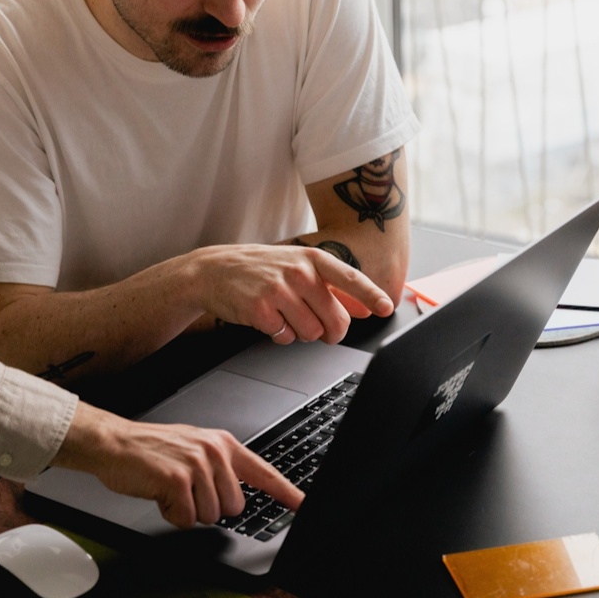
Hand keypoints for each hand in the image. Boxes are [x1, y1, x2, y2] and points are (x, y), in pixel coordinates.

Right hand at [52, 403, 303, 528]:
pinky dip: (170, 514)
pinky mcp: (177, 479)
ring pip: (210, 516)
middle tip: (184, 490)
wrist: (114, 443)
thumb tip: (236, 496)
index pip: (264, 473)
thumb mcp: (193, 450)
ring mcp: (197, 464)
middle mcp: (214, 452)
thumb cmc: (151, 451)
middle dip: (207, 508)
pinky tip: (159, 494)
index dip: (286, 493)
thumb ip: (219, 468)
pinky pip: (186, 519)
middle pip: (233, 507)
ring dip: (186, 511)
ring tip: (169, 489)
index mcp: (223, 444)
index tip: (303, 506)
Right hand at [189, 244, 393, 344]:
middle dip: (331, 332)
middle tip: (321, 329)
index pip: (350, 278)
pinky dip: (280, 335)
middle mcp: (298, 272)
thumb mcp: (297, 268)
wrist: (213, 270)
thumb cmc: (260, 270)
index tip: (385, 308)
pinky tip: (268, 319)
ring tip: (285, 315)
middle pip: (335, 319)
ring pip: (312, 333)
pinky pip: (286, 338)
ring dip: (301, 333)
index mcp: (311, 259)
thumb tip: (364, 308)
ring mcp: (279, 291)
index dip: (371, 295)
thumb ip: (331, 287)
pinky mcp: (261, 310)